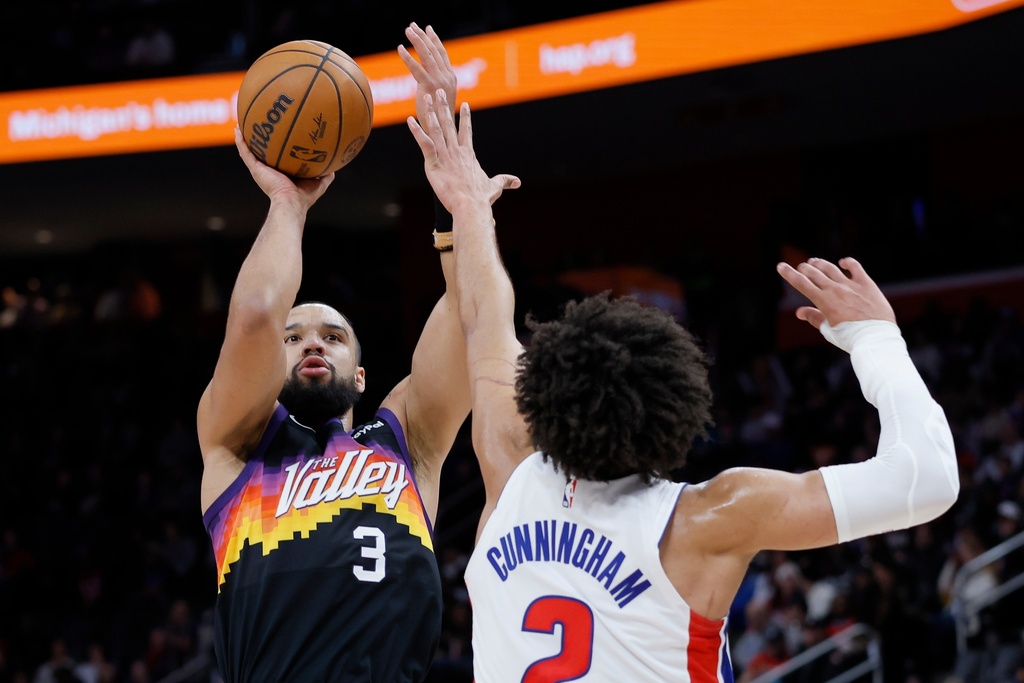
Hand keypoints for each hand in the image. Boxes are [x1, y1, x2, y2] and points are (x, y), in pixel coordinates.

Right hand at [234, 128, 333, 208]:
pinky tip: (238, 129)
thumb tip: (335, 163)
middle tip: (259, 124)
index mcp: (282, 173)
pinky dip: (240, 141)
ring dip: (245, 137)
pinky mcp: (255, 169)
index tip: (279, 134)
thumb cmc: (304, 197)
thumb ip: (326, 173)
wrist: (291, 203)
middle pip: (263, 152)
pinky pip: (245, 152)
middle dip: (260, 139)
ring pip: (250, 150)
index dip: (278, 147)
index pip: (279, 157)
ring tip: (242, 123)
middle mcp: (269, 170)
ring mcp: (260, 169)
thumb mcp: (320, 182)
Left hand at [399, 23, 457, 124]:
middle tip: (413, 25)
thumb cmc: (437, 118)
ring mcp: (439, 81)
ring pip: (427, 55)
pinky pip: (417, 68)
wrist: (441, 132)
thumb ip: (433, 83)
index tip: (427, 28)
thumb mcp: (437, 97)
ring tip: (408, 30)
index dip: (435, 40)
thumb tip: (424, 73)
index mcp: (451, 78)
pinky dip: (408, 58)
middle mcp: (447, 77)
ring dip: (417, 41)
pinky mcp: (429, 87)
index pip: (442, 54)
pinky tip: (400, 48)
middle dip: (423, 36)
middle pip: (434, 51)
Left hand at [407, 90, 519, 211]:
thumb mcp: (495, 187)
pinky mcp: (434, 164)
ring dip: (430, 113)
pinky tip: (410, 120)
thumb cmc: (481, 198)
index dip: (465, 117)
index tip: (464, 104)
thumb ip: (505, 181)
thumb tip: (517, 182)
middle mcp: (457, 151)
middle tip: (439, 92)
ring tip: (425, 98)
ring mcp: (445, 156)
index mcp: (469, 155)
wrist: (471, 206)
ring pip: (436, 129)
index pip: (466, 131)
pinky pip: (424, 144)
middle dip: (444, 106)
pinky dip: (417, 132)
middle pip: (449, 124)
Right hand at [776, 256, 895, 329]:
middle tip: (801, 267)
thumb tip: (799, 312)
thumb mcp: (828, 330)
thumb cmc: (850, 337)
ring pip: (831, 268)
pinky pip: (855, 267)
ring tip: (814, 261)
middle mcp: (835, 290)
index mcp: (823, 301)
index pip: (801, 283)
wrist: (875, 338)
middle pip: (814, 273)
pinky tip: (842, 262)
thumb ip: (814, 318)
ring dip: (820, 264)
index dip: (789, 274)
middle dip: (804, 268)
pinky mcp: (866, 284)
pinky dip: (847, 262)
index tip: (781, 266)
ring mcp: (851, 285)